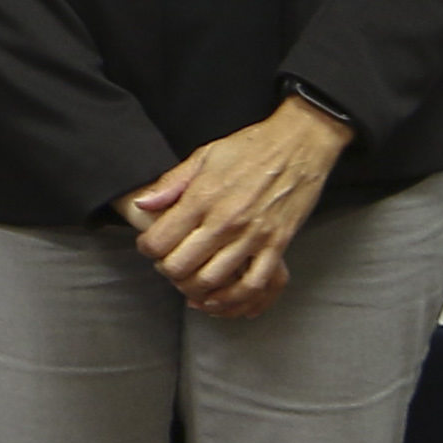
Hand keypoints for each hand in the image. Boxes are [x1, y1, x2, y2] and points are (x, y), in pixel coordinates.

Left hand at [122, 98, 351, 319]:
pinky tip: (218, 298)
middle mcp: (225, 220)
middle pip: (180, 267)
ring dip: (194, 288)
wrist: (300, 143)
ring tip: (189, 280)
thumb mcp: (204, 155)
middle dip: (167, 270)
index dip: (147, 249)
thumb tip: (143, 204)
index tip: (151, 246)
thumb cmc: (251, 146)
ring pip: (212, 280)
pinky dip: (232, 299)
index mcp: (202, 197)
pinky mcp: (277, 245)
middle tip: (169, 263)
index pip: (159, 241)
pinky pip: (252, 284)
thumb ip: (171, 183)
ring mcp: (252, 235)